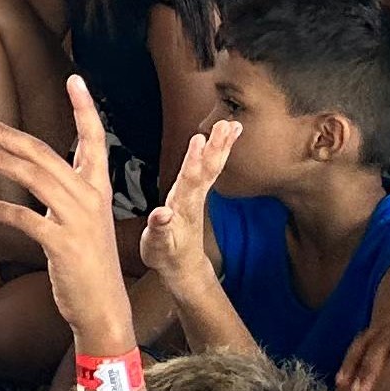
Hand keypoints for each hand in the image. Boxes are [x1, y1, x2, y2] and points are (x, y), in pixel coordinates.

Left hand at [0, 85, 136, 347]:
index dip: (84, 108)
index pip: (94, 139)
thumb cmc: (88, 263)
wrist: (103, 308)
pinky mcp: (63, 244)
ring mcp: (78, 221)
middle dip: (9, 134)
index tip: (74, 78)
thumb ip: (66, 192)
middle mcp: (91, 198)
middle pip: (46, 153)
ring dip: (0, 161)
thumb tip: (39, 169)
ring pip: (34, 178)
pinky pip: (25, 219)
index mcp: (98, 188)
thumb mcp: (84, 221)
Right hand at [137, 119, 236, 292]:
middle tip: (226, 123)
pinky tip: (221, 140)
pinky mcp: (197, 194)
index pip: (189, 180)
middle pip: (207, 169)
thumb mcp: (157, 246)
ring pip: (212, 167)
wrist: (183, 267)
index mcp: (183, 207)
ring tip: (232, 124)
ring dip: (221, 145)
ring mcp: (197, 195)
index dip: (194, 160)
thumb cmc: (166, 255)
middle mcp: (194, 198)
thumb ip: (159, 230)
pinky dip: (217, 153)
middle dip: (216, 146)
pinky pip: (210, 169)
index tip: (199, 139)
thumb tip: (161, 214)